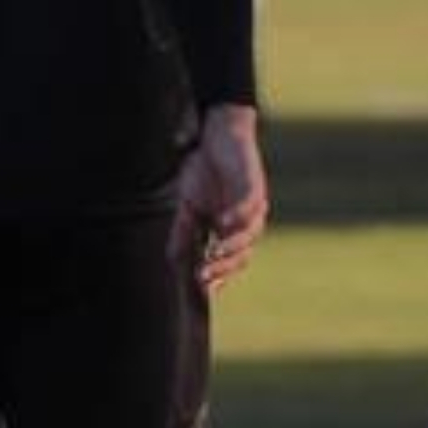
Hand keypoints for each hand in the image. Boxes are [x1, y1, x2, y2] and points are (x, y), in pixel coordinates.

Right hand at [175, 104, 268, 289]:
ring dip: (231, 247)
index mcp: (230, 232)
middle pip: (240, 256)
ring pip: (248, 235)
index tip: (201, 292)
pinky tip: (222, 223)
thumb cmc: (203, 171)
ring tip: (213, 255)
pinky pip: (249, 205)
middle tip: (203, 278)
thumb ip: (183, 233)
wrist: (217, 135)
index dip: (217, 278)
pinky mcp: (254, 186)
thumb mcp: (187, 207)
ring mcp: (252, 207)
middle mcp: (246, 224)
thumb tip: (173, 262)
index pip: (227, 263)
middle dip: (221, 268)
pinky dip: (237, 215)